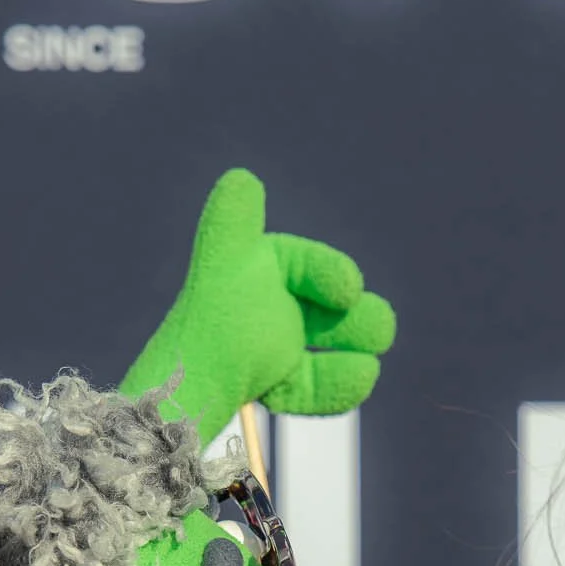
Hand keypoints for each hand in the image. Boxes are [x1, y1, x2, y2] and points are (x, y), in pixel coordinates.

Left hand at [121, 168, 396, 445]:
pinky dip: (341, 383)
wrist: (187, 388)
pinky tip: (363, 376)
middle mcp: (274, 305)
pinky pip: (320, 385)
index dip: (331, 275)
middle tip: (378, 331)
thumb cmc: (210, 321)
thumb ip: (235, 222)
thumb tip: (242, 176)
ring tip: (369, 363)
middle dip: (358, 319)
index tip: (347, 290)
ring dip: (355, 350)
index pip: (307, 265)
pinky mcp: (284, 386)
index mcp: (262, 267)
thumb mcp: (223, 268)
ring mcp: (280, 349)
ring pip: (334, 347)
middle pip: (331, 310)